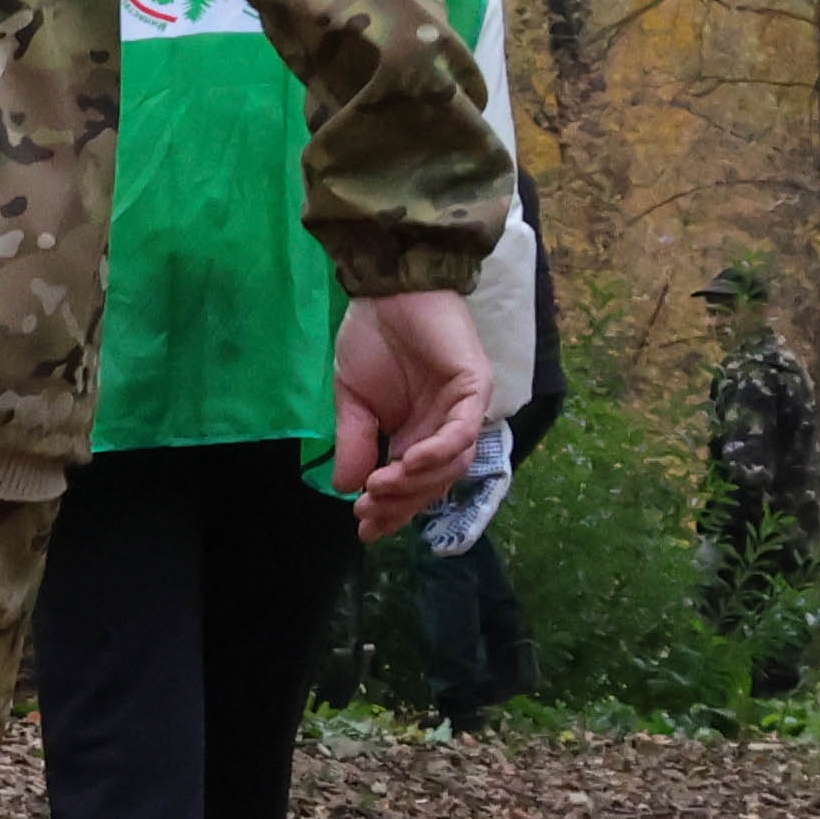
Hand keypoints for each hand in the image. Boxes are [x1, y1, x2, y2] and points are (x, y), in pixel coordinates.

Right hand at [328, 286, 493, 543]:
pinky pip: (463, 431)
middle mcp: (445, 429)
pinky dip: (439, 451)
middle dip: (401, 503)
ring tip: (380, 486)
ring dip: (417, 482)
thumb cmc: (372, 339)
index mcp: (417, 434)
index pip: (412, 484)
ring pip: (452, 464)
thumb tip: (345, 487)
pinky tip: (407, 461)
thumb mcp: (351, 401)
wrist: (386, 291)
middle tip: (367, 512)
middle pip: (434, 483)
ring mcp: (464, 411)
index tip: (361, 526)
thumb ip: (354, 442)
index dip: (391, 509)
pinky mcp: (474, 389)